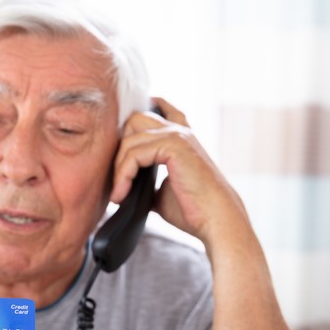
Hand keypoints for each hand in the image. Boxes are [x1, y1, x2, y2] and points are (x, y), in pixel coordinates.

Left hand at [110, 97, 248, 247]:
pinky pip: (134, 154)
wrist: (215, 219)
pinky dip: (123, 176)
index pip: (155, 110)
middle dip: (119, 148)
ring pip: (129, 139)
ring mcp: (177, 135)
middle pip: (133, 120)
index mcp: (180, 137)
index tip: (115, 149)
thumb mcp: (161, 191)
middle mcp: (179, 130)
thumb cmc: (192, 209)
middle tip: (117, 180)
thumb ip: (144, 180)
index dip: (132, 122)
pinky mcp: (174, 146)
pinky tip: (122, 195)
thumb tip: (122, 184)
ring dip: (118, 169)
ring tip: (119, 195)